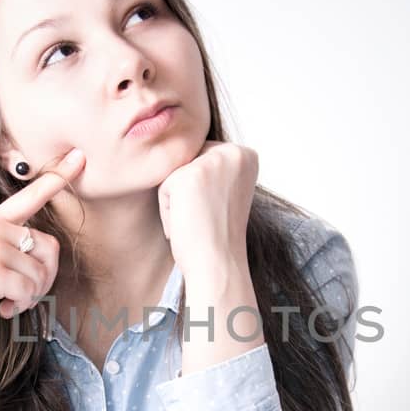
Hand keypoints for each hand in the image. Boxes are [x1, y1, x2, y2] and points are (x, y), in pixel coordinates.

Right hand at [0, 149, 84, 331]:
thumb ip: (0, 247)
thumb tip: (34, 267)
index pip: (29, 196)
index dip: (58, 177)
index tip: (79, 157)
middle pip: (50, 249)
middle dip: (46, 277)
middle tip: (27, 295)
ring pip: (41, 275)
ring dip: (31, 297)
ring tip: (9, 303)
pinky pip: (28, 291)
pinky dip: (20, 306)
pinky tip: (2, 309)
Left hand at [156, 140, 257, 282]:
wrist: (219, 265)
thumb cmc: (218, 235)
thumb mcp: (225, 191)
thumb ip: (213, 167)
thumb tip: (181, 145)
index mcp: (246, 155)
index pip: (203, 156)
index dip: (202, 189)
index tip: (217, 211)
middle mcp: (233, 153)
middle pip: (187, 161)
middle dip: (188, 193)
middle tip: (207, 218)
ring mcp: (211, 162)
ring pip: (173, 174)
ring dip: (177, 202)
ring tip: (198, 221)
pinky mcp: (189, 176)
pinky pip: (163, 188)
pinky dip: (168, 211)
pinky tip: (187, 225)